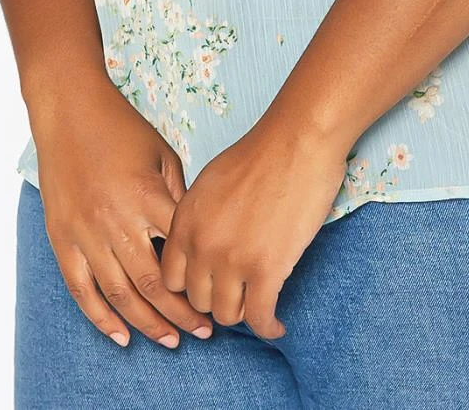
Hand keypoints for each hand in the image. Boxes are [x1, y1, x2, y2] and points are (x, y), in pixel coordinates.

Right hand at [28, 75, 214, 350]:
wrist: (69, 112)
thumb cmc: (122, 128)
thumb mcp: (163, 155)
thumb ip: (180, 196)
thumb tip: (198, 236)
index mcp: (147, 196)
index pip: (181, 251)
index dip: (202, 278)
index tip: (221, 293)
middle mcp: (116, 221)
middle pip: (154, 283)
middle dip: (182, 313)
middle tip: (205, 332)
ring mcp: (85, 233)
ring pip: (120, 294)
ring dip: (147, 323)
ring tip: (171, 341)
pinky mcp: (61, 239)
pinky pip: (81, 290)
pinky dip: (100, 317)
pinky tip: (121, 336)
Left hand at [159, 113, 348, 337]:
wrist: (298, 140)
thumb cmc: (263, 152)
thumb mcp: (212, 181)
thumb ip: (199, 217)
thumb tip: (202, 244)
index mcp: (186, 221)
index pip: (170, 279)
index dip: (191, 286)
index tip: (210, 285)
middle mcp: (202, 245)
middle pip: (198, 301)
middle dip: (218, 299)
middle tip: (239, 293)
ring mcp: (233, 260)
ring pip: (227, 315)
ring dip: (244, 312)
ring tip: (258, 303)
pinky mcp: (267, 270)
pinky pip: (260, 318)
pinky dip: (268, 328)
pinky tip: (277, 325)